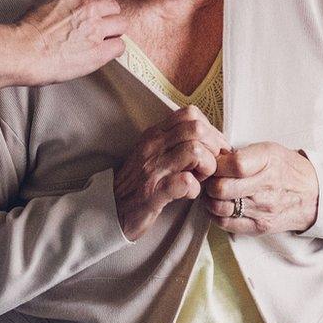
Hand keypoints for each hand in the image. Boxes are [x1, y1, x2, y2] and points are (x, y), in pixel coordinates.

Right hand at [13, 0, 123, 85]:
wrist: (22, 51)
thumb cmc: (25, 34)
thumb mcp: (43, 4)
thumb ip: (61, 4)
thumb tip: (65, 13)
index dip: (95, 0)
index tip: (92, 9)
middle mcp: (88, 7)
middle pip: (113, 7)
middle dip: (107, 17)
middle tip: (98, 28)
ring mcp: (96, 28)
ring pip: (121, 24)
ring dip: (113, 33)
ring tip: (103, 41)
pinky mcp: (99, 50)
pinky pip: (120, 46)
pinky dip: (113, 50)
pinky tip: (103, 54)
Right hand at [115, 106, 228, 241]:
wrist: (109, 208)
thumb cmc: (137, 182)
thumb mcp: (152, 153)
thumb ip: (174, 141)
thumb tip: (207, 136)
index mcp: (155, 134)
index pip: (190, 114)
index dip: (210, 130)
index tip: (212, 149)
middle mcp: (153, 147)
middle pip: (197, 129)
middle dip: (213, 148)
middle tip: (209, 166)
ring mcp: (153, 169)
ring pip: (195, 151)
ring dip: (207, 168)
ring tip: (200, 180)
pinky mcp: (153, 193)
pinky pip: (185, 182)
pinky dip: (194, 189)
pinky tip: (189, 194)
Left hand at [202, 143, 318, 235]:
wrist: (313, 195)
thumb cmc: (286, 169)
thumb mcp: (269, 150)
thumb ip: (241, 153)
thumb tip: (212, 158)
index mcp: (268, 160)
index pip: (233, 164)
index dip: (217, 164)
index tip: (215, 164)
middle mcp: (266, 186)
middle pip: (222, 188)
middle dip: (210, 182)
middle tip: (211, 179)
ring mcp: (263, 209)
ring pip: (220, 207)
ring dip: (211, 200)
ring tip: (215, 193)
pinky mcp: (259, 226)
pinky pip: (226, 224)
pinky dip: (217, 215)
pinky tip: (220, 206)